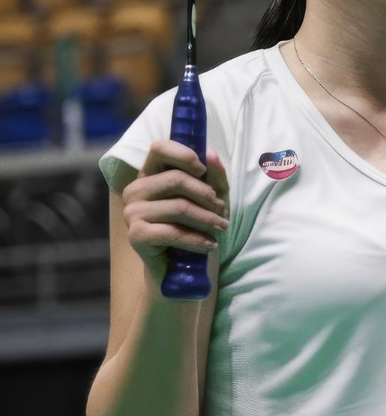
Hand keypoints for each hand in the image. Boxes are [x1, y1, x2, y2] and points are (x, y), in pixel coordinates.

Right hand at [122, 141, 229, 279]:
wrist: (179, 267)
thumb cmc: (194, 225)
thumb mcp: (210, 197)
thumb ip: (213, 175)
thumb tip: (211, 153)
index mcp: (150, 173)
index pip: (159, 148)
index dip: (184, 155)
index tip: (203, 170)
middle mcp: (136, 189)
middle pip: (176, 179)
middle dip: (207, 195)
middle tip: (223, 212)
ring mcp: (132, 212)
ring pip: (179, 207)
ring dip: (207, 219)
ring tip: (221, 228)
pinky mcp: (136, 235)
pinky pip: (172, 232)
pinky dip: (196, 239)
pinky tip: (209, 245)